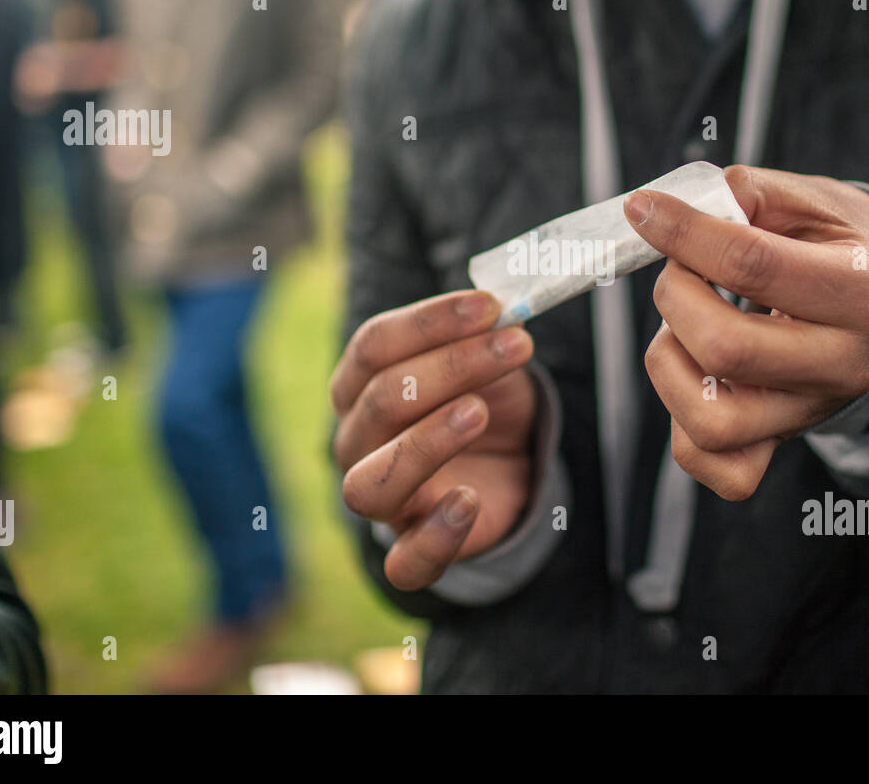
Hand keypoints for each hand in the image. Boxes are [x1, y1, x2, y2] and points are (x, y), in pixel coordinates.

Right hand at [331, 290, 537, 589]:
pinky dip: (434, 534)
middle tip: (512, 346)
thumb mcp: (487, 358)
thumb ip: (485, 332)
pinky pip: (404, 562)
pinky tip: (469, 499)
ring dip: (426, 441)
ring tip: (480, 411)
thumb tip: (500, 307)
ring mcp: (382, 499)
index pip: (373, 346)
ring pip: (369, 483)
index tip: (490, 307)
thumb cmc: (484, 398)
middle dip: (448, 368)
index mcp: (360, 386)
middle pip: (378, 403)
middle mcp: (357, 441)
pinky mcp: (414, 547)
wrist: (511, 462)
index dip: (429, 322)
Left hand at [624, 165, 868, 500]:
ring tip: (684, 326)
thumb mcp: (818, 201)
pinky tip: (693, 374)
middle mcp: (845, 365)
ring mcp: (812, 414)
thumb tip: (684, 208)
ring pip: (712, 422)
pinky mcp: (784, 443)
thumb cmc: (846, 248)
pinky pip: (721, 469)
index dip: (684, 233)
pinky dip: (684, 428)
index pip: (752, 264)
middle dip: (677, 296)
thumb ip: (752, 194)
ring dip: (672, 364)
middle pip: (726, 349)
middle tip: (681, 271)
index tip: (644, 210)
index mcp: (866, 293)